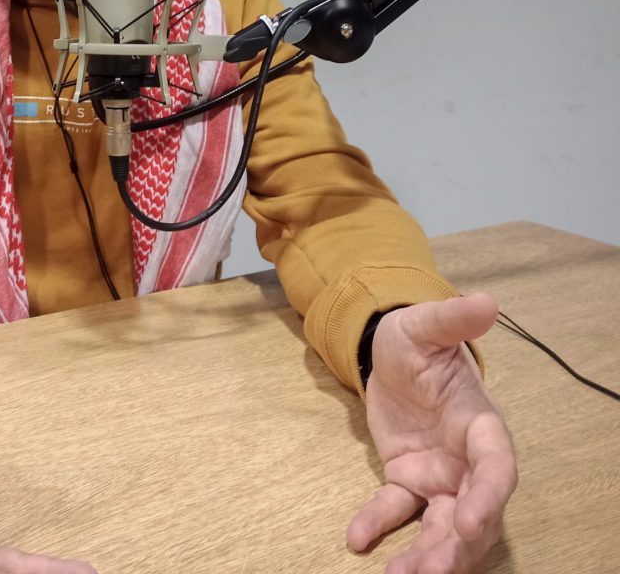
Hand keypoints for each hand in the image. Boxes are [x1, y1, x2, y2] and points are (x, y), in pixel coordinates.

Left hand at [346, 293, 516, 573]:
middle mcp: (466, 459)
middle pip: (473, 514)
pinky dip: (380, 524)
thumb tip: (485, 301)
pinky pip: (397, 509)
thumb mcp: (424, 326)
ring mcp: (439, 474)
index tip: (471, 521)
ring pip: (441, 526)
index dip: (488, 496)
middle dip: (458, 547)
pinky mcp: (407, 479)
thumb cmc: (414, 339)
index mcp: (480, 424)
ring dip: (427, 554)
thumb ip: (451, 320)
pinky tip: (356, 539)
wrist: (386, 352)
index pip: (495, 466)